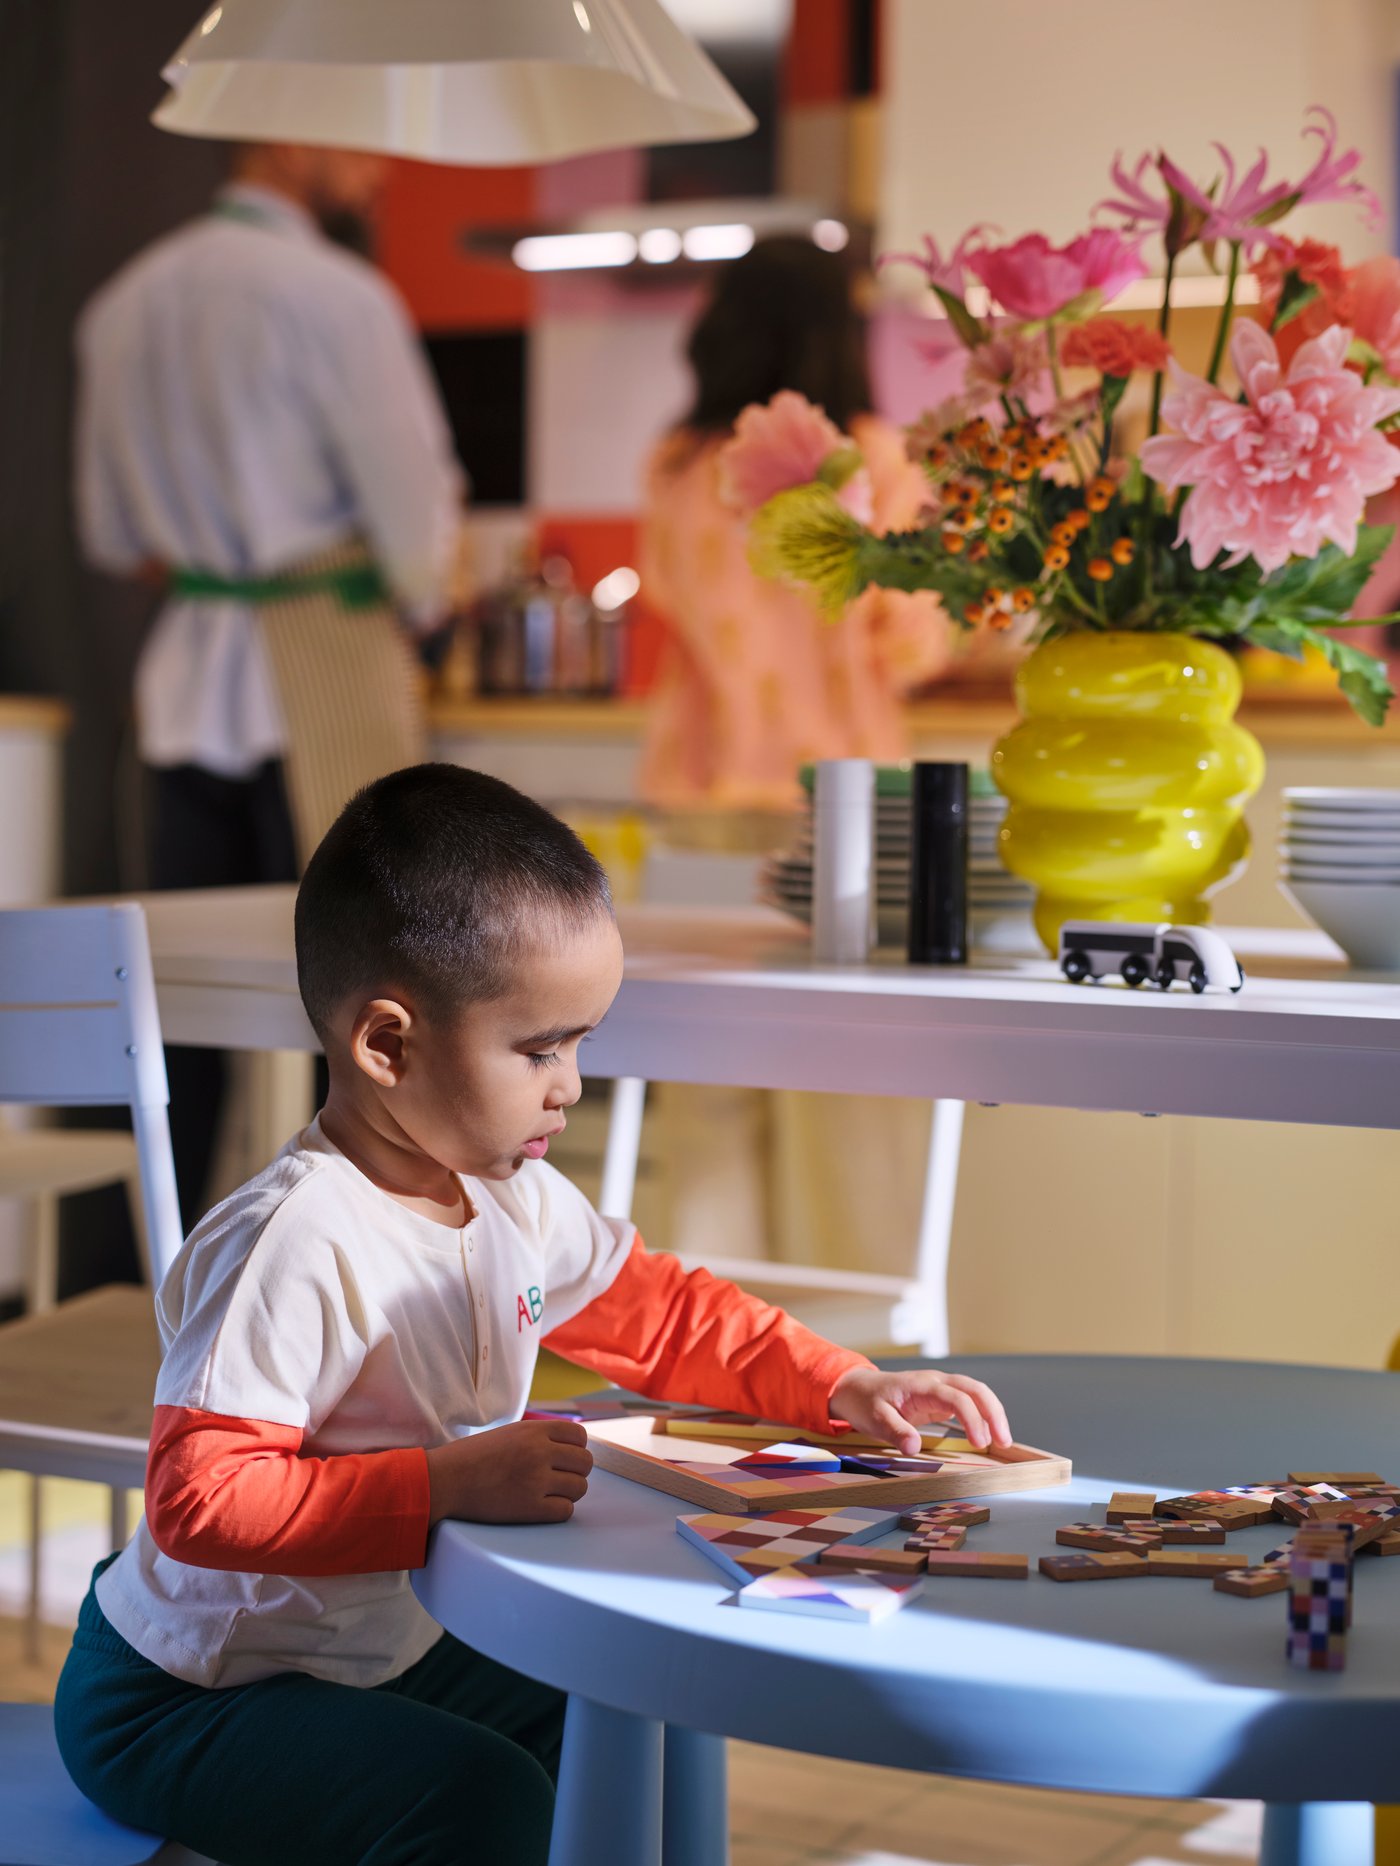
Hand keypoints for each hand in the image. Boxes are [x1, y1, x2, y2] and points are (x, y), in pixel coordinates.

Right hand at [426, 1420, 592, 1525]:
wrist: (445, 1480)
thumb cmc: (474, 1457)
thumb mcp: (510, 1434)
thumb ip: (539, 1437)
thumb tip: (570, 1447)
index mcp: (534, 1430)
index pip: (580, 1436)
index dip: (577, 1449)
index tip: (566, 1459)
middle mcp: (539, 1451)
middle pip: (585, 1463)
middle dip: (576, 1472)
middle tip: (559, 1479)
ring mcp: (536, 1480)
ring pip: (580, 1487)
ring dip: (569, 1492)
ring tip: (550, 1493)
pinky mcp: (530, 1507)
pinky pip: (565, 1510)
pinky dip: (559, 1511)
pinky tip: (543, 1507)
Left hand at [828, 1367, 1011, 1456]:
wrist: (857, 1389)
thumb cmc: (865, 1402)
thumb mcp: (874, 1418)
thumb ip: (895, 1431)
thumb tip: (914, 1447)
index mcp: (922, 1385)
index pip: (956, 1397)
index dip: (971, 1419)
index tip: (980, 1443)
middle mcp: (936, 1383)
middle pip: (975, 1389)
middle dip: (993, 1412)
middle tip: (1004, 1441)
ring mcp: (940, 1389)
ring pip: (975, 1393)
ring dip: (991, 1413)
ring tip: (1002, 1440)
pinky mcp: (940, 1399)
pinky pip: (967, 1402)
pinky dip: (981, 1415)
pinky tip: (987, 1433)